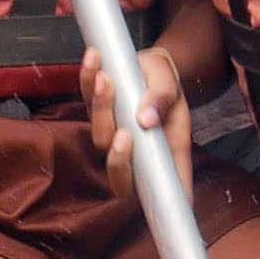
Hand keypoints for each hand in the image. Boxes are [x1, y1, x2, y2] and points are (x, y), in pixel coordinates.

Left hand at [82, 40, 191, 206]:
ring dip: (101, 106)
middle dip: (117, 157)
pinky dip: (88, 78)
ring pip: (100, 131)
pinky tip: (93, 58)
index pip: (160, 184)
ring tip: (107, 79)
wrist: (151, 66)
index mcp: (162, 151)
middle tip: (124, 136)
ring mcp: (112, 129)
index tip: (158, 200)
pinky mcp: (96, 109)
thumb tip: (146, 119)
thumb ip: (163, 99)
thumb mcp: (173, 86)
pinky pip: (86, 96)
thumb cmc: (166, 83)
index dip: (158, 199)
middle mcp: (134, 147)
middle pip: (119, 167)